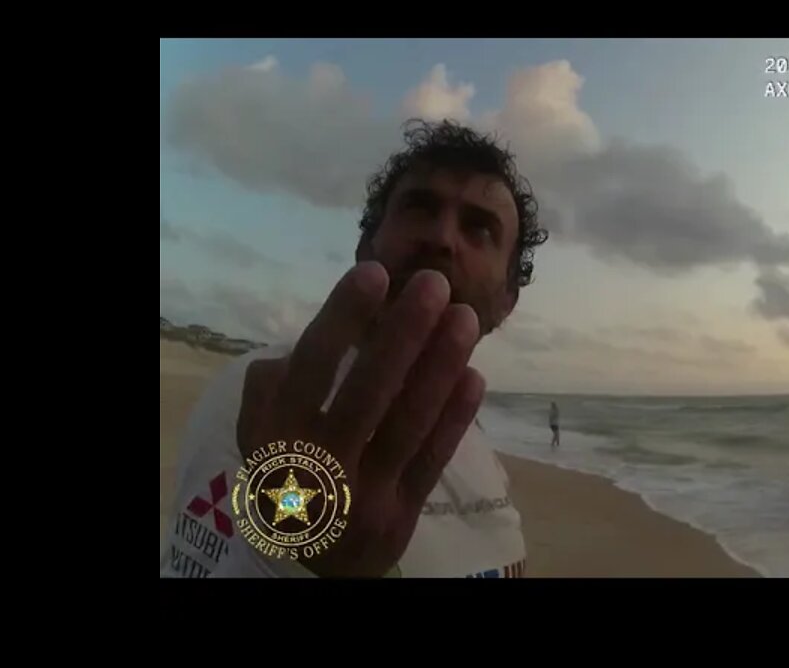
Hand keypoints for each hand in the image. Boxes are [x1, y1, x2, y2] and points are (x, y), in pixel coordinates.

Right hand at [236, 262, 484, 576]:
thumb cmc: (288, 480)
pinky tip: (474, 374)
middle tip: (436, 285)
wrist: (304, 569)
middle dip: (404, 333)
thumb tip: (311, 340)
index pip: (311, 369)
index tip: (376, 273)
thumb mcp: (260, 439)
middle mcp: (319, 464)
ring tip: (465, 319)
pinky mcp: (402, 515)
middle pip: (367, 392)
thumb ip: (274, 390)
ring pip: (408, 423)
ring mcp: (363, 493)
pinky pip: (433, 458)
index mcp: (279, 435)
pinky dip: (455, 416)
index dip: (343, 319)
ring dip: (441, 365)